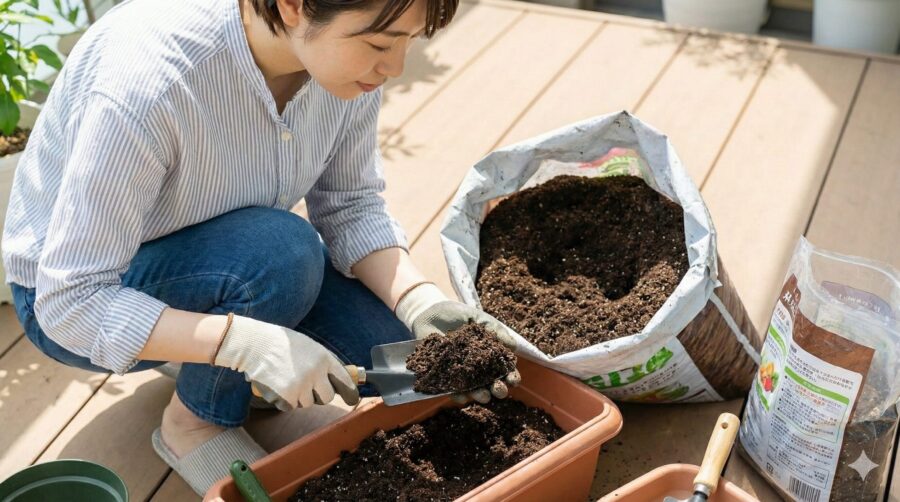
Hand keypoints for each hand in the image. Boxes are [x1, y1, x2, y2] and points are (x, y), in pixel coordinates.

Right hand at [213, 315, 358, 410]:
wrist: (255, 344)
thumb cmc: (281, 344)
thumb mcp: (309, 346)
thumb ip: (323, 362)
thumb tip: (336, 379)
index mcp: (324, 358)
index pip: (343, 380)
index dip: (349, 392)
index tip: (352, 399)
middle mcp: (316, 373)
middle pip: (326, 397)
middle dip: (318, 395)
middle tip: (306, 387)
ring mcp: (301, 386)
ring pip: (306, 403)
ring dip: (298, 396)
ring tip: (286, 378)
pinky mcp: (286, 396)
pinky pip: (290, 406)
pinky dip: (284, 399)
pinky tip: (277, 384)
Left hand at [395, 283, 519, 402]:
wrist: (432, 313)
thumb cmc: (460, 316)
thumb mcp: (480, 320)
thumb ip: (496, 331)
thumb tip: (513, 346)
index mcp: (490, 356)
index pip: (505, 371)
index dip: (511, 376)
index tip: (513, 379)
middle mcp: (478, 369)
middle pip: (492, 385)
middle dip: (498, 390)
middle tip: (499, 390)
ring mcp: (461, 374)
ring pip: (473, 391)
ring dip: (480, 395)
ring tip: (483, 395)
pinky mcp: (444, 376)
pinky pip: (452, 390)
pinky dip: (457, 395)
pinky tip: (461, 396)